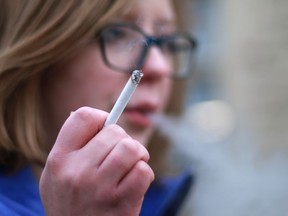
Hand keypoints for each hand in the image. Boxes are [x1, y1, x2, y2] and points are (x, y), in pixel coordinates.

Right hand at [39, 107, 153, 215]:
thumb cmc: (70, 202)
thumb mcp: (55, 174)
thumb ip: (72, 145)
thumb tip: (99, 118)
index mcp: (59, 159)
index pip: (82, 117)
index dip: (100, 117)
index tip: (106, 125)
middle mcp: (78, 172)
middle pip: (114, 131)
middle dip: (123, 139)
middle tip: (120, 152)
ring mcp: (100, 188)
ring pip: (132, 148)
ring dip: (137, 153)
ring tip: (131, 164)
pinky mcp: (122, 203)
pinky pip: (144, 171)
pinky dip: (144, 173)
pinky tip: (134, 181)